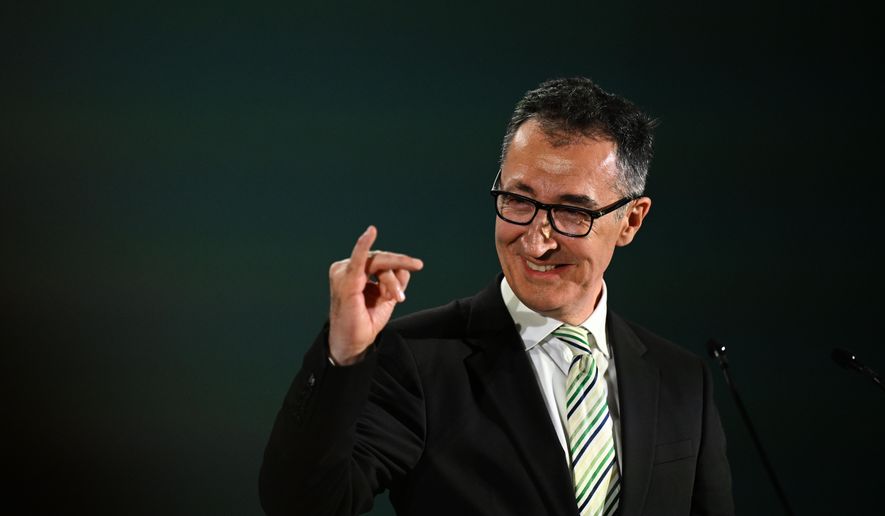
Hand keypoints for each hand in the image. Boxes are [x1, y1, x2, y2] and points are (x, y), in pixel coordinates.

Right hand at [327, 226, 423, 364]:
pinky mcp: (346, 280)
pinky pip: (358, 259)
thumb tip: (405, 267)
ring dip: (390, 281)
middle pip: (380, 260)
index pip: (380, 262)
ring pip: (378, 263)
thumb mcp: (386, 297)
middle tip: (408, 284)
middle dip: (395, 276)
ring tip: (395, 299)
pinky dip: (363, 245)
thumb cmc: (366, 320)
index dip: (396, 272)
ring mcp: (344, 272)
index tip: (406, 285)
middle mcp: (347, 268)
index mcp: (355, 271)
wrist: (354, 342)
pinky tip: (371, 232)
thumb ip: (395, 280)